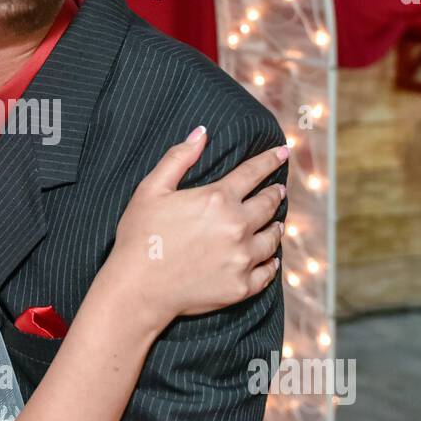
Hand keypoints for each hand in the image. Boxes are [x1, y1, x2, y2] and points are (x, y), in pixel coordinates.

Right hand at [105, 126, 286, 326]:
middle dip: (275, 194)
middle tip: (279, 190)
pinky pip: (266, 273)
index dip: (269, 160)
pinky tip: (271, 259)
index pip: (252, 173)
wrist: (138, 289)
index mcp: (217, 199)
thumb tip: (201, 132)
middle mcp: (237, 227)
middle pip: (268, 204)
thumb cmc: (140, 236)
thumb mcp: (151, 190)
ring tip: (277, 224)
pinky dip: (270, 264)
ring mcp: (241, 258)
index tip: (282, 153)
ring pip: (271, 239)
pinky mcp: (240, 286)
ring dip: (276, 227)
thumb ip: (178, 158)